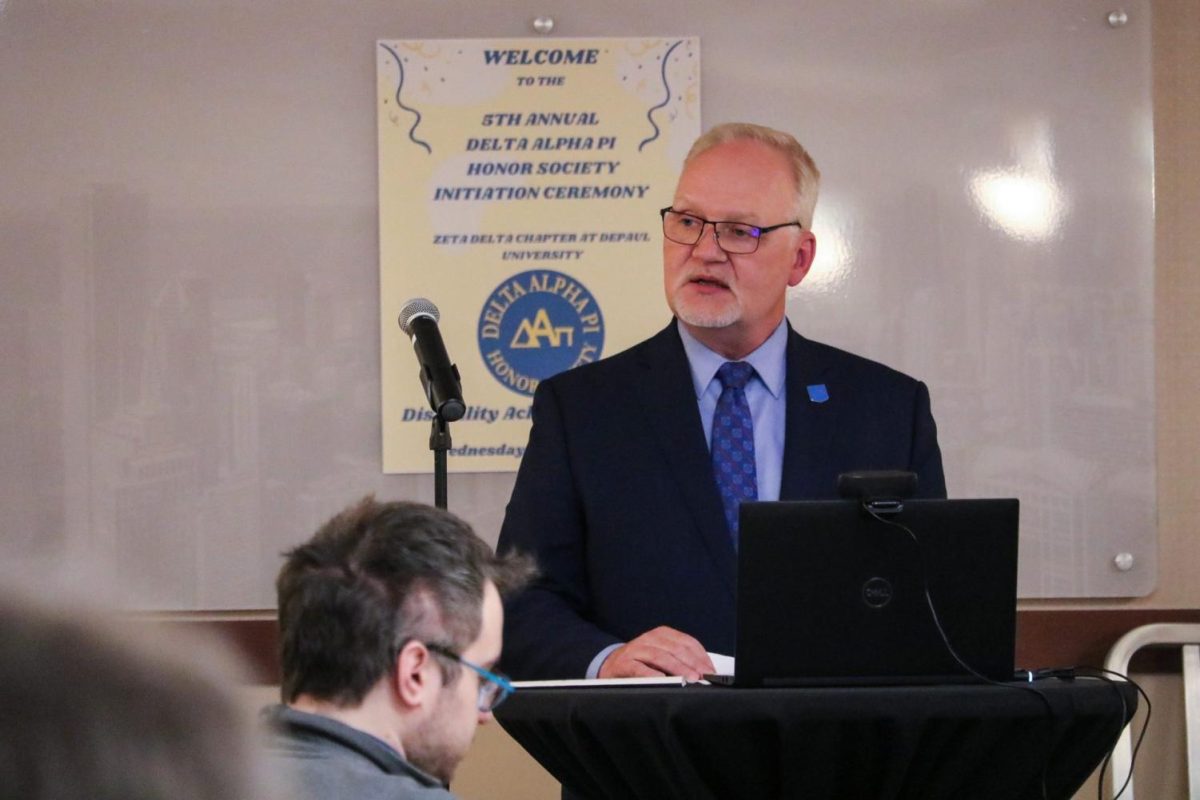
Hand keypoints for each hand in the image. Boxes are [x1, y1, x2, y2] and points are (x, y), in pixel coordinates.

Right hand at [598, 626, 714, 680]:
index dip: (700, 655)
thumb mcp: (661, 655)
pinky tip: (662, 680)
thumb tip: (702, 671)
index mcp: (661, 634)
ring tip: (689, 679)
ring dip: (677, 668)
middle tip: (703, 676)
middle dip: (692, 663)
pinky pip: (639, 668)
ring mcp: (636, 650)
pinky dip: (652, 674)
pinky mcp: (624, 663)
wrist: (611, 665)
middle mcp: (649, 639)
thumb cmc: (641, 662)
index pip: (686, 641)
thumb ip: (679, 659)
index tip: (710, 669)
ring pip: (660, 656)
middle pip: (675, 649)